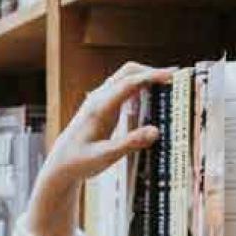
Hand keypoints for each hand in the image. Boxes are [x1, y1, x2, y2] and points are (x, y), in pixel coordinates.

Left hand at [35, 63, 170, 197]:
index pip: (129, 83)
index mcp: (99, 107)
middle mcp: (99, 98)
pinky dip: (141, 86)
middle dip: (152, 71)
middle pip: (128, 72)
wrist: (60, 165)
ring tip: (169, 85)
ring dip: (146, 77)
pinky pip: (124, 88)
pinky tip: (153, 97)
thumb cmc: (80, 162)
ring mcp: (100, 100)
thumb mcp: (105, 157)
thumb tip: (156, 131)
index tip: (173, 75)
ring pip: (126, 77)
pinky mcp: (102, 106)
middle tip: (176, 78)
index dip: (152, 76)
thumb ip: (130, 144)